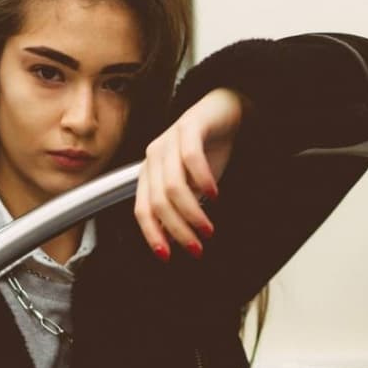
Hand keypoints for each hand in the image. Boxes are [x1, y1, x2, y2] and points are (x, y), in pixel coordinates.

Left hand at [134, 87, 245, 259]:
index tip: (167, 256)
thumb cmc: (207, 151)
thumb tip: (173, 240)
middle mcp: (154, 157)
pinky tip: (215, 195)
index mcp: (149, 173)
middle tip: (196, 248)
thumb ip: (179, 209)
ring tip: (208, 229)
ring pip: (173, 186)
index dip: (152, 235)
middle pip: (158, 203)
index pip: (142, 210)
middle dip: (177, 230)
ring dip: (191, 213)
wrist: (225, 111)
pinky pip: (191, 158)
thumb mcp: (191, 187)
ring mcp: (169, 139)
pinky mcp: (189, 126)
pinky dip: (202, 180)